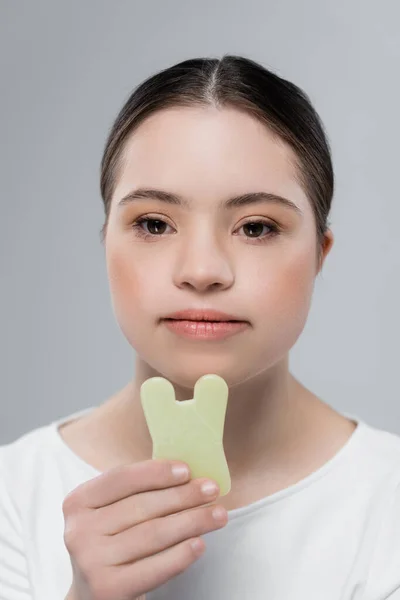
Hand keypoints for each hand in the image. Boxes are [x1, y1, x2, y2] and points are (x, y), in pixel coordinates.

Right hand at [62, 459, 227, 598]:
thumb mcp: (113, 513)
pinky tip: (200, 544)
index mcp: (78, 502)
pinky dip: (181, 554)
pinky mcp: (108, 590)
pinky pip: (154, 568)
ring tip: (218, 514)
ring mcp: (91, 562)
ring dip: (192, 521)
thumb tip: (187, 474)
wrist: (94, 595)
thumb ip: (138, 492)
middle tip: (212, 489)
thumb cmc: (114, 542)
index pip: (121, 478)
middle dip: (183, 496)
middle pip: (141, 506)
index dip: (156, 472)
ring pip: (153, 534)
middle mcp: (78, 531)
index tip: (187, 470)